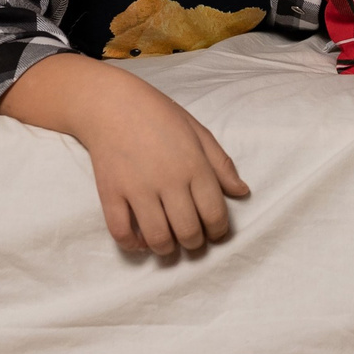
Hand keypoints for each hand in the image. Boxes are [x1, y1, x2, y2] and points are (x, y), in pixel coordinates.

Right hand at [0, 54, 247, 255]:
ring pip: (157, 238)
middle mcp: (168, 181)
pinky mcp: (111, 194)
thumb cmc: (159, 115)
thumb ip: (221, 164)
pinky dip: (132, 245)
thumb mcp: (198, 131)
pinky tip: (139, 240)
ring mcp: (137, 189)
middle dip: (194, 243)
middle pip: (188, 232)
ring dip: (166, 249)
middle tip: (192, 240)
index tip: (215, 233)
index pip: (214, 214)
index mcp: (194, 165)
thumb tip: (242, 192)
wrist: (110, 104)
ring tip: (168, 244)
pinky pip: (121, 232)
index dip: (218, 231)